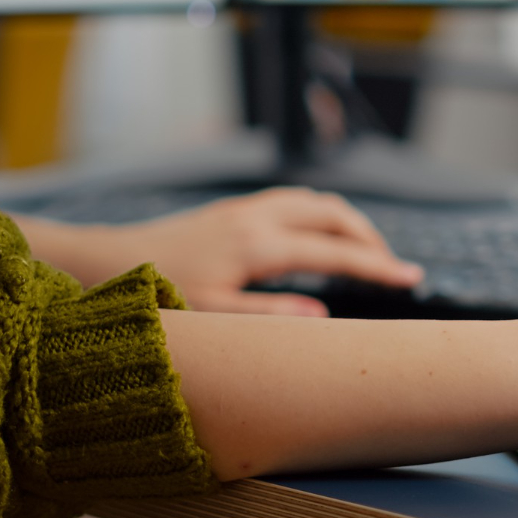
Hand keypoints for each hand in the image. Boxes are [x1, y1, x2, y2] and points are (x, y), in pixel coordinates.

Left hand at [69, 188, 422, 315]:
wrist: (106, 260)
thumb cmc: (157, 294)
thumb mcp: (215, 315)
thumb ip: (272, 314)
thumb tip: (322, 313)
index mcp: (259, 246)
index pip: (337, 251)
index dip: (378, 265)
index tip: (411, 279)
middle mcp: (257, 218)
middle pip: (334, 214)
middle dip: (371, 238)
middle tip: (395, 269)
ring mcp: (245, 209)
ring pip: (314, 201)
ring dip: (347, 222)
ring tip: (365, 252)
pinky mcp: (232, 211)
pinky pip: (293, 201)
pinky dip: (320, 215)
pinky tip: (318, 237)